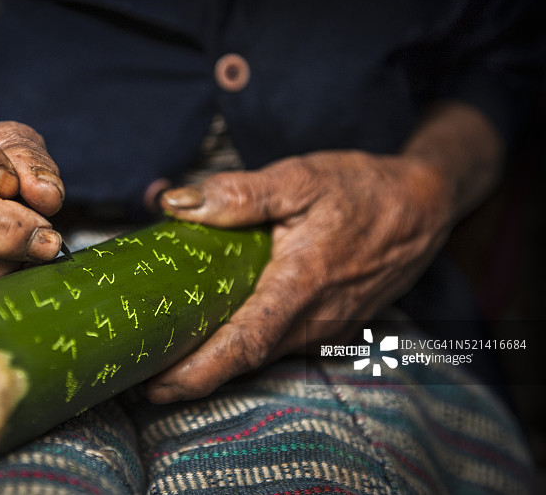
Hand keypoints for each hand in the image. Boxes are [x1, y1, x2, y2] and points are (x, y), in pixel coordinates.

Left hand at [147, 150, 453, 402]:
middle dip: (190, 373)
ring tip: (165, 350)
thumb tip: (177, 204)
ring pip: (261, 353)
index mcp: (302, 286)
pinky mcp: (328, 325)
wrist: (423, 206)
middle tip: (139, 369)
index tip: (152, 385)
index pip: (243, 345)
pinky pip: (278, 342)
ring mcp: (324, 328)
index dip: (196, 372)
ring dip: (214, 359)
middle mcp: (314, 320)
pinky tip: (215, 327)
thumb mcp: (301, 177)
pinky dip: (242, 344)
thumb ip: (239, 194)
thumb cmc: (363, 190)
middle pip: (244, 359)